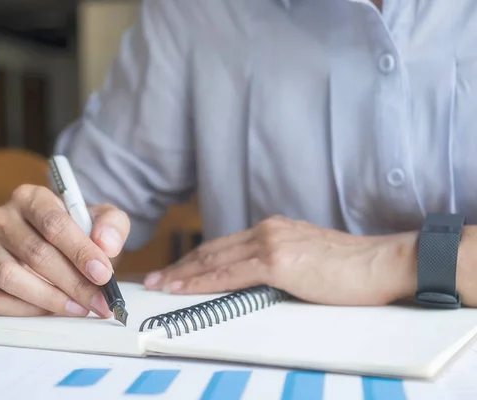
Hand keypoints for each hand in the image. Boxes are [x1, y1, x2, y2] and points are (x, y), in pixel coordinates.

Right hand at [0, 184, 129, 317]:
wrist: (59, 241)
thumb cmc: (79, 230)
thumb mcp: (102, 218)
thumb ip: (112, 225)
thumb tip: (106, 244)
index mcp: (31, 197)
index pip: (53, 224)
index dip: (80, 251)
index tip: (103, 274)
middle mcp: (2, 219)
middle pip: (36, 254)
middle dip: (74, 283)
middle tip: (100, 300)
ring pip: (12, 278)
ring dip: (52, 299)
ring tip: (82, 307)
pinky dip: (30, 310)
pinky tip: (56, 310)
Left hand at [144, 216, 410, 305]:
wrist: (382, 263)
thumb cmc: (351, 266)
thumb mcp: (307, 258)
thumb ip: (280, 262)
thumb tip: (259, 278)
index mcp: (273, 229)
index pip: (224, 246)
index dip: (196, 259)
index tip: (176, 270)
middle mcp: (267, 230)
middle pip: (211, 250)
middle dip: (180, 266)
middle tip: (155, 278)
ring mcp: (270, 243)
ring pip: (213, 260)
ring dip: (182, 274)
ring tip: (159, 285)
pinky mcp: (276, 261)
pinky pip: (228, 274)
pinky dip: (200, 281)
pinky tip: (183, 288)